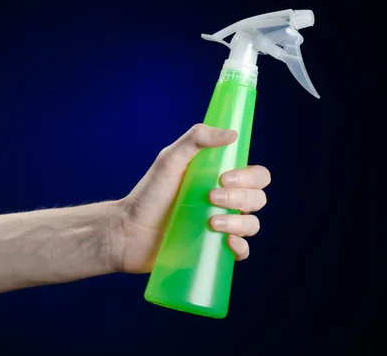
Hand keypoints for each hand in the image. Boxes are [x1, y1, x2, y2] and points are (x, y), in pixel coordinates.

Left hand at [110, 124, 270, 272]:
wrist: (128, 232)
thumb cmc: (148, 194)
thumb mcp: (169, 160)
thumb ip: (195, 139)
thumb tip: (232, 134)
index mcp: (220, 178)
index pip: (256, 175)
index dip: (251, 176)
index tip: (226, 178)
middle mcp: (226, 202)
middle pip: (258, 198)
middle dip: (242, 198)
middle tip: (212, 197)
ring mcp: (222, 227)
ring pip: (252, 224)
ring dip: (240, 223)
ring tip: (212, 222)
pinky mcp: (214, 250)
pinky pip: (242, 251)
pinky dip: (240, 248)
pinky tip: (227, 243)